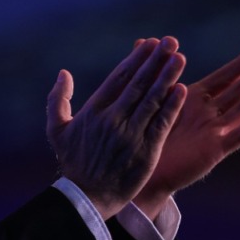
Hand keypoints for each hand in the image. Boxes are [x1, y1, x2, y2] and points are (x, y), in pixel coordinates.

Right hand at [47, 37, 187, 219]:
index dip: (137, 59)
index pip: (119, 78)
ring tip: (180, 58)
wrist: (86, 198)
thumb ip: (58, 99)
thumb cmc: (73, 163)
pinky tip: (182, 89)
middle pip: (139, 84)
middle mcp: (113, 119)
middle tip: (171, 42)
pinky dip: (172, 106)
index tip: (151, 43)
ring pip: (153, 100)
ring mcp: (130, 135)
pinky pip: (162, 124)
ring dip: (168, 77)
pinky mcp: (146, 151)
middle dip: (156, 61)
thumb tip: (63, 73)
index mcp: (93, 111)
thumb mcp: (57, 130)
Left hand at [133, 46, 239, 218]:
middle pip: (238, 91)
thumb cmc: (143, 133)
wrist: (140, 169)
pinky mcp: (213, 151)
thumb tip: (141, 40)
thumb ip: (150, 71)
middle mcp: (207, 114)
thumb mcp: (148, 98)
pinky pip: (235, 136)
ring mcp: (213, 133)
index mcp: (193, 100)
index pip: (222, 79)